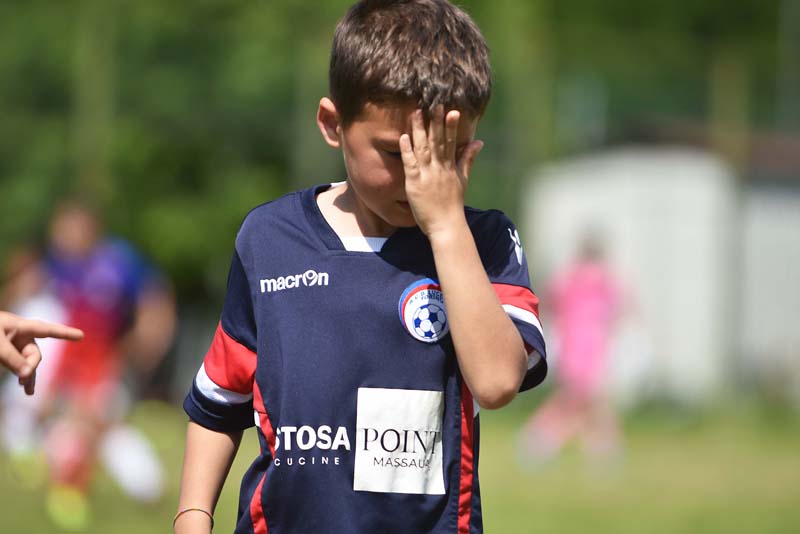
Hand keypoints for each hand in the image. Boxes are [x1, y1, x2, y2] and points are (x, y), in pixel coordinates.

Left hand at [0, 311, 82, 394]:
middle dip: (31, 367)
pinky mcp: (4, 354)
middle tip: (21, 382)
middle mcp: (19, 334)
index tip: (81, 336)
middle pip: (34, 352)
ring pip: (26, 362)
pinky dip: (20, 375)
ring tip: (27, 392)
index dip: (64, 333)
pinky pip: (17, 365)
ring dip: (27, 376)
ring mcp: (11, 344)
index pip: (47, 330)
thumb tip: (26, 375)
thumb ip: (12, 359)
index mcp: (20, 326)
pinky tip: (24, 387)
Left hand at [399, 106, 483, 238]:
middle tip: (435, 103)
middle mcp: (440, 168)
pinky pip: (410, 164)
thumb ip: (468, 159)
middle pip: (437, 141)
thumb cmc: (453, 204)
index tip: (452, 109)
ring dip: (419, 130)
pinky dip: (407, 150)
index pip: (450, 142)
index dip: (451, 125)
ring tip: (416, 112)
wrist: (447, 226)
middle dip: (436, 122)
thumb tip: (478, 142)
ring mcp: (427, 175)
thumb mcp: (463, 179)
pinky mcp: (414, 183)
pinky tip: (404, 137)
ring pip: (423, 148)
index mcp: (450, 167)